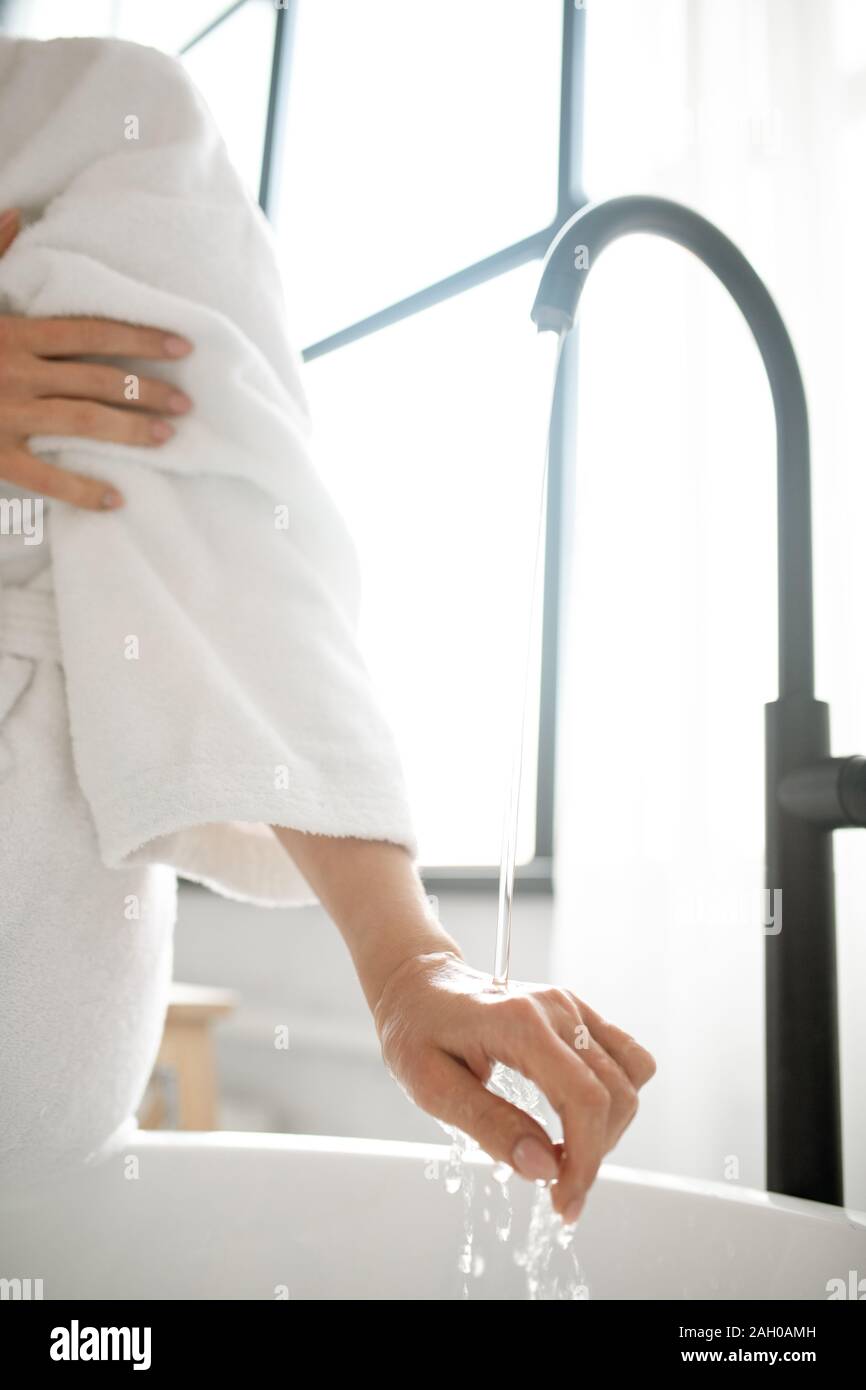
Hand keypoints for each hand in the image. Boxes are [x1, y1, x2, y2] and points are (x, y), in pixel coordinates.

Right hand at [0, 206, 193, 509]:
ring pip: (83, 422)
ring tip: (167, 437)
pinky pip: (45, 478)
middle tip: (188, 402)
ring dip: (130, 430)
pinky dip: (81, 490)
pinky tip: (115, 499)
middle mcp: (17, 372)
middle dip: (148, 389)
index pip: (91, 332)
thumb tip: (15, 213)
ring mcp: (7, 415)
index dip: (140, 337)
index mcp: (12, 332)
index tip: (181, 345)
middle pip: (98, 379)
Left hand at [373, 951, 655, 1223]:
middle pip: (614, 1092)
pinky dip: (614, 1096)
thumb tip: (545, 1168)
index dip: (585, 1160)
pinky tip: (578, 1118)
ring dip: (610, 1126)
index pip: (583, 1098)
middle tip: (558, 1189)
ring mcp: (571, 1005)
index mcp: (519, 1024)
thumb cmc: (416, 1031)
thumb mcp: (432, 1086)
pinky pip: (625, 1057)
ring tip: (567, 1151)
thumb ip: (489, 1125)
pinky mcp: (577, 1011)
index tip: (564, 1203)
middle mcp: (556, 1008)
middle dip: (594, 1153)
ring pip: (630, 1075)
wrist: (419, 983)